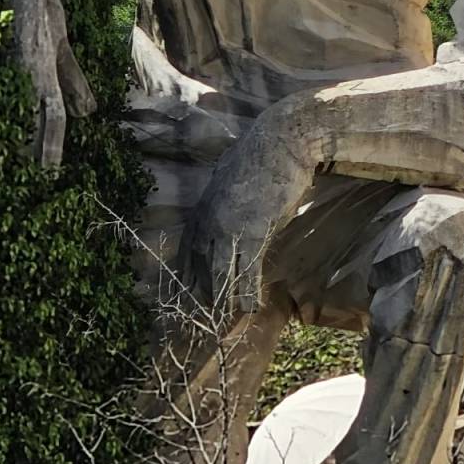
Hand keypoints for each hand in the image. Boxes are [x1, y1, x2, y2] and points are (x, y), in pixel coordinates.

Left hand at [185, 93, 321, 314]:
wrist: (282, 141)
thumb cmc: (261, 160)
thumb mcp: (231, 183)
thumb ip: (223, 204)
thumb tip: (224, 217)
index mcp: (202, 210)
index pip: (186, 253)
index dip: (185, 278)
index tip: (181, 299)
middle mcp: (208, 221)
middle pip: (198, 269)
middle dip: (198, 297)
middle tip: (200, 321)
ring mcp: (229, 228)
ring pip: (220, 274)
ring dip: (222, 301)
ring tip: (226, 323)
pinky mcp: (254, 230)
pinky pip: (247, 269)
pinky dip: (246, 291)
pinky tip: (250, 307)